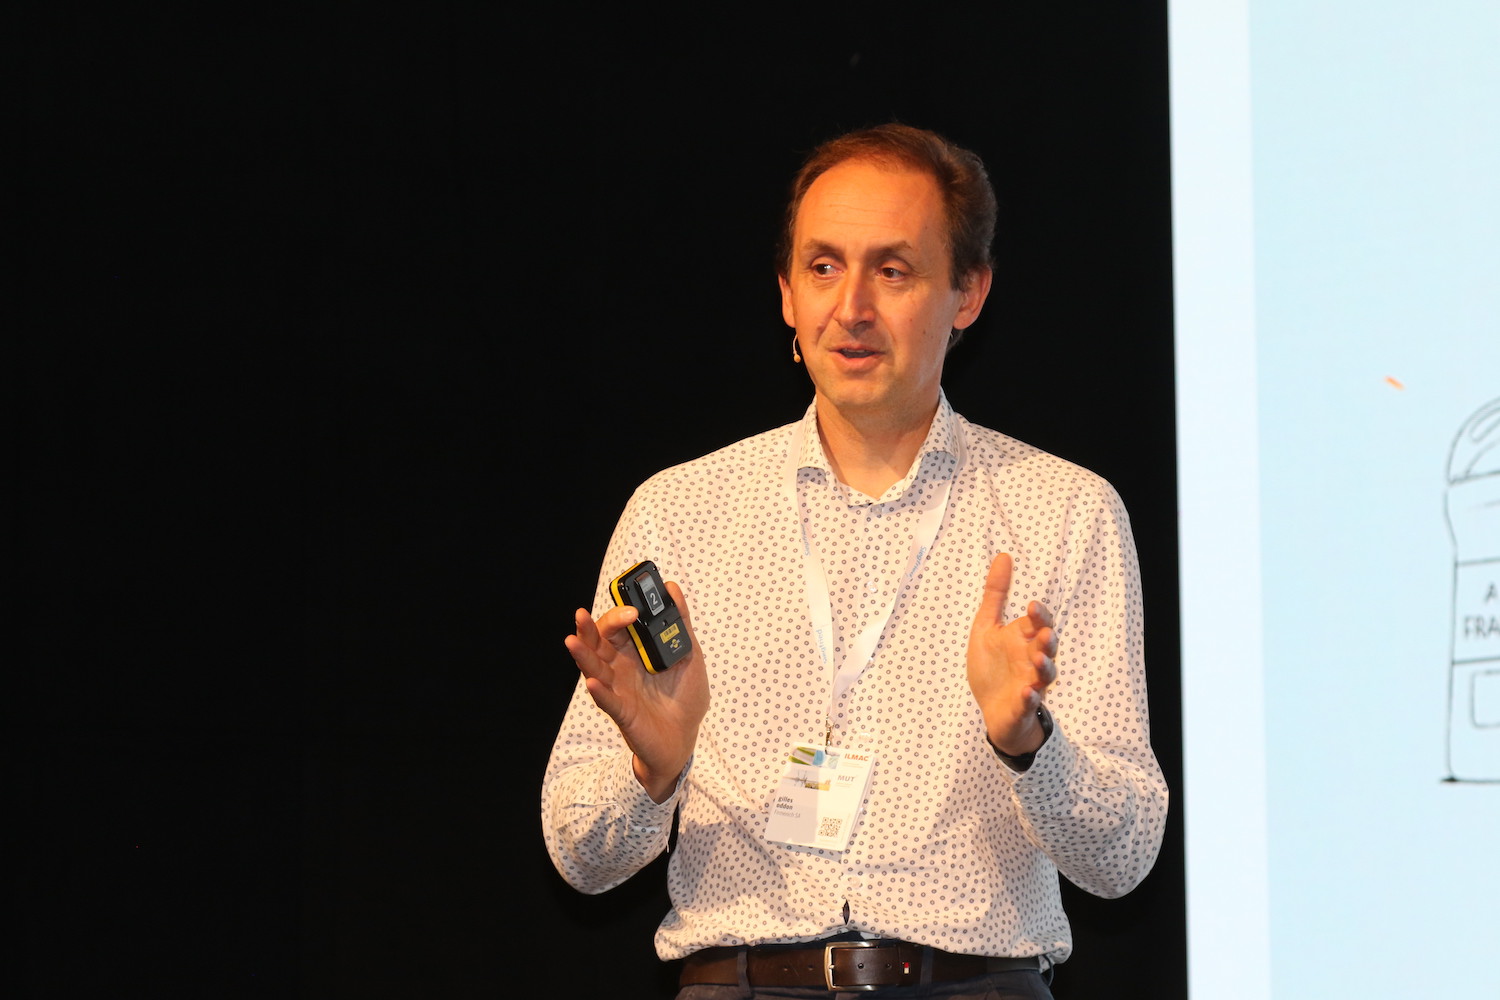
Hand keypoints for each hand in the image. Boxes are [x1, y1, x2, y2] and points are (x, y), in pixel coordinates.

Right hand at [564, 580, 708, 802]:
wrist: (685, 739)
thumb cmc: (684, 697)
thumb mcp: (689, 655)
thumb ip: (679, 622)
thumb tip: (672, 587)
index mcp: (635, 651)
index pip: (618, 625)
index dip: (620, 611)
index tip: (634, 603)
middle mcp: (620, 666)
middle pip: (600, 641)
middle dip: (600, 625)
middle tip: (621, 616)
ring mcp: (618, 688)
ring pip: (594, 667)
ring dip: (583, 654)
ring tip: (572, 640)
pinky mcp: (622, 712)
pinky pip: (607, 700)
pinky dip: (600, 691)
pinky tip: (594, 682)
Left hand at [966, 553, 1057, 755]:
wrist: (993, 710)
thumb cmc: (993, 666)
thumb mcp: (987, 627)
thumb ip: (996, 594)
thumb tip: (1004, 556)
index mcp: (1024, 639)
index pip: (1038, 623)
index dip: (1038, 615)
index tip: (1031, 605)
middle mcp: (1032, 659)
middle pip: (1048, 646)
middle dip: (1047, 639)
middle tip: (1043, 633)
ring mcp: (1031, 683)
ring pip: (1046, 674)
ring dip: (1044, 666)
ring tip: (1037, 659)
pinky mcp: (1023, 705)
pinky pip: (1030, 701)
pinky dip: (1030, 696)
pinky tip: (1026, 691)